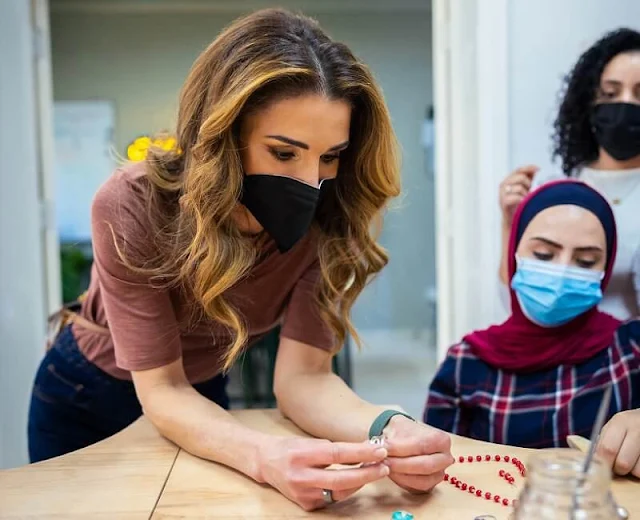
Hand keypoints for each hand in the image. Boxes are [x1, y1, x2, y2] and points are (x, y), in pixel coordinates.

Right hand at [257, 436, 388, 510]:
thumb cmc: (292, 448)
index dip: (361, 453)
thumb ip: (334, 449)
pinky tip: (354, 481)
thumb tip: (366, 451)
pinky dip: (345, 489)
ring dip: (360, 482)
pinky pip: (332, 498)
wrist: (267, 463)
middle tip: (385, 467)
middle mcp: (301, 476)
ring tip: (374, 471)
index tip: (379, 450)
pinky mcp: (306, 505)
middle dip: (367, 474)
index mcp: (302, 454)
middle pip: (341, 479)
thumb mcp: (311, 442)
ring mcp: (303, 494)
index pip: (337, 454)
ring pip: (340, 492)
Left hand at [382, 416, 453, 492]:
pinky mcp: (430, 486)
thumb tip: (382, 450)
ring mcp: (439, 474)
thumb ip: (393, 440)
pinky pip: (416, 488)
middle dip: (401, 464)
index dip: (402, 448)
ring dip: (400, 475)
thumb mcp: (397, 428)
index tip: (384, 448)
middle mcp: (445, 459)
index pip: (422, 446)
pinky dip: (401, 481)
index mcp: (442, 440)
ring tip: (384, 466)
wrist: (403, 437)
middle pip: (425, 466)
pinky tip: (390, 472)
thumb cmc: (403, 431)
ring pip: (421, 480)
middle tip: (383, 460)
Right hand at [499, 165, 537, 225]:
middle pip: (521, 177)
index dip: (529, 168)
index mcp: (508, 180)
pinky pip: (515, 197)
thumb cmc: (520, 204)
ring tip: (525, 199)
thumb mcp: (525, 189)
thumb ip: (529, 178)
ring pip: (519, 187)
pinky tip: (523, 203)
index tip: (539, 169)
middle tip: (529, 191)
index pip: (519, 170)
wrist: (513, 221)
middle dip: (529, 184)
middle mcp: (503, 185)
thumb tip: (536, 170)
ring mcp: (502, 194)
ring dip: (525, 194)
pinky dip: (521, 200)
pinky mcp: (503, 203)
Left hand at [597, 409, 639, 476]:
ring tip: (631, 461)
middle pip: (622, 463)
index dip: (602, 462)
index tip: (601, 465)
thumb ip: (600, 440)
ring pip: (637, 471)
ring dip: (632, 471)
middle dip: (618, 469)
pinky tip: (639, 461)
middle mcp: (637, 429)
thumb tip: (574, 446)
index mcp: (620, 422)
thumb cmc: (627, 428)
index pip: (607, 449)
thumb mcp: (612, 427)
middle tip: (618, 465)